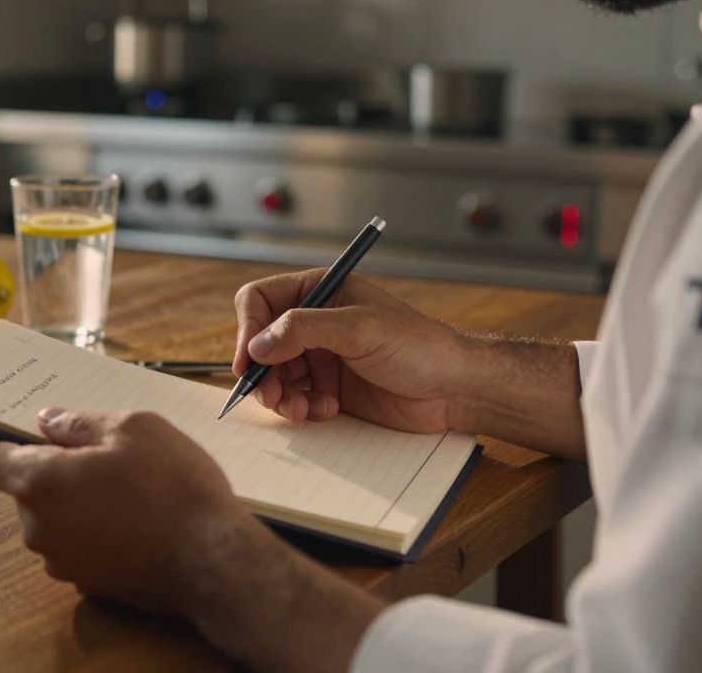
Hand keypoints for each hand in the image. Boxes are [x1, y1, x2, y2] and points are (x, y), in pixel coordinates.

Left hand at [0, 407, 386, 670]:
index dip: (3, 440)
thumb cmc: (174, 487)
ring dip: (78, 501)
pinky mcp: (86, 583)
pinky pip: (78, 545)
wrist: (213, 561)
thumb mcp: (133, 428)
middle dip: (56, 470)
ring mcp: (61, 561)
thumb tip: (46, 421)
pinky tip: (136, 520)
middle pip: (26, 489)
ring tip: (129, 489)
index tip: (29, 432)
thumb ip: (78, 423)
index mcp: (39, 481)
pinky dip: (96, 530)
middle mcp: (37, 527)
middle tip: (105, 456)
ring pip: (55, 518)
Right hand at [233, 272, 468, 431]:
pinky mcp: (328, 386)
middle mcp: (315, 322)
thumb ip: (304, 330)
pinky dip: (301, 407)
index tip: (249, 361)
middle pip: (261, 344)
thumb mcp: (359, 329)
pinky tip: (326, 410)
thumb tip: (257, 345)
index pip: (261, 301)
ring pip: (274, 375)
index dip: (248, 329)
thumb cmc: (418, 346)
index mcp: (320, 291)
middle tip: (272, 398)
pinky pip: (295, 397)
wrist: (453, 389)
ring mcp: (320, 355)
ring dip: (281, 396)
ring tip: (300, 410)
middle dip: (263, 373)